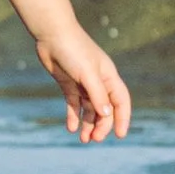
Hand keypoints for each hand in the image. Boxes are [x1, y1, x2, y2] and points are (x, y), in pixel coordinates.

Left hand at [34, 23, 130, 142]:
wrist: (52, 34)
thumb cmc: (73, 50)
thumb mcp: (87, 74)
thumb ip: (98, 95)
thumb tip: (107, 115)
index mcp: (108, 76)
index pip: (121, 101)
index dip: (122, 118)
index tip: (119, 135)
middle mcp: (98, 81)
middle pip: (104, 109)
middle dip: (101, 125)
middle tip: (93, 139)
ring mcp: (83, 83)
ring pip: (89, 109)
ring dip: (88, 124)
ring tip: (83, 139)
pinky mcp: (69, 84)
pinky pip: (74, 104)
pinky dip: (74, 116)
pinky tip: (71, 128)